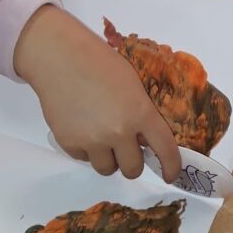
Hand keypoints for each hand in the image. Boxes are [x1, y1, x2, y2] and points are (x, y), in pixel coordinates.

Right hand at [14, 5, 181, 180]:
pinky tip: (82, 127)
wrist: (61, 58)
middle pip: (133, 169)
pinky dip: (87, 149)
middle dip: (132, 161)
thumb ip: (141, 112)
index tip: (170, 174)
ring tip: (101, 137)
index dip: (170, 166)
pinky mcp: (70, 144)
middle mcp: (119, 132)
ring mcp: (93, 141)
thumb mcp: (131, 83)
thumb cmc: (100, 62)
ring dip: (109, 158)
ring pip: (107, 169)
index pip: (164, 150)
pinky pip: (85, 158)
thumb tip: (142, 139)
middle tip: (126, 148)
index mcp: (141, 112)